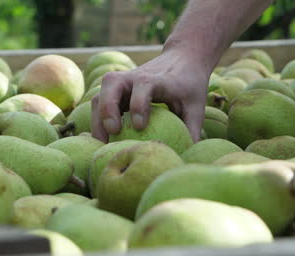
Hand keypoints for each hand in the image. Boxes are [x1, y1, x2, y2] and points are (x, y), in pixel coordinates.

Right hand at [91, 49, 209, 142]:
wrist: (182, 58)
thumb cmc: (190, 85)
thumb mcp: (197, 106)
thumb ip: (192, 129)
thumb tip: (187, 158)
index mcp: (158, 79)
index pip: (144, 84)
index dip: (139, 103)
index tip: (141, 126)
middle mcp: (134, 76)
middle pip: (111, 84)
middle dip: (108, 108)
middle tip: (113, 132)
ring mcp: (122, 81)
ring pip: (99, 94)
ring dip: (97, 118)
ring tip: (102, 143)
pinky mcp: (115, 90)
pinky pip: (98, 102)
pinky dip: (97, 120)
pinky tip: (103, 140)